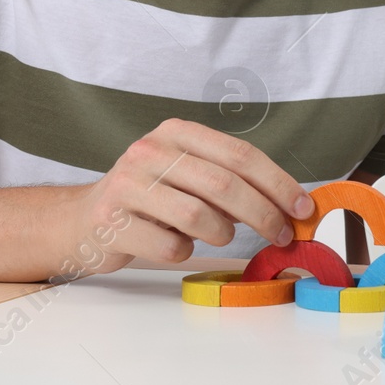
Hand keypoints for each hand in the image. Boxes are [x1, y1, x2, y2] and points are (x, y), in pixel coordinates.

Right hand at [55, 119, 313, 276]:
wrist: (82, 222)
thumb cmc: (150, 199)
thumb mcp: (187, 175)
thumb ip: (230, 181)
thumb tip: (290, 204)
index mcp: (176, 133)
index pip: (240, 155)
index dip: (277, 183)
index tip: (302, 208)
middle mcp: (150, 151)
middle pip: (224, 185)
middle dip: (263, 214)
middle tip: (282, 235)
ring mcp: (128, 185)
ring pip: (199, 217)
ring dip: (222, 234)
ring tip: (218, 235)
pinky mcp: (112, 222)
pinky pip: (171, 246)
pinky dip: (184, 251)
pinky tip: (174, 243)